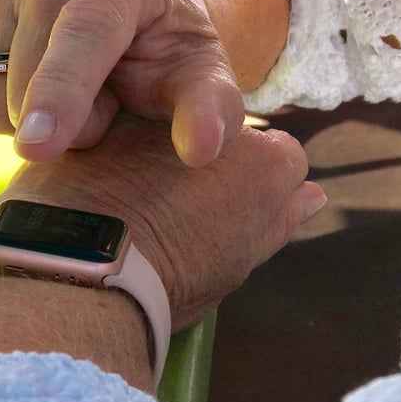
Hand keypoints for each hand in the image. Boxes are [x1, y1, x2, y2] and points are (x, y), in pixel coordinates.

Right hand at [0, 0, 244, 166]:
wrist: (124, 11)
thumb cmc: (165, 52)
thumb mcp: (202, 79)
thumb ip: (212, 111)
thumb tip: (201, 148)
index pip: (85, 33)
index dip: (61, 93)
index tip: (37, 146)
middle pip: (30, 84)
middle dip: (69, 124)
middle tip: (105, 99)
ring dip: (29, 119)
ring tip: (68, 87)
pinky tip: (27, 81)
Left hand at [0, 114, 326, 329]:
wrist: (86, 269)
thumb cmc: (169, 282)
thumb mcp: (237, 261)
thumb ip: (278, 220)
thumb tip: (314, 196)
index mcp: (266, 166)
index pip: (283, 160)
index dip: (255, 188)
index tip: (229, 217)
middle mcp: (220, 128)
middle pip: (225, 141)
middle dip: (207, 166)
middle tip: (178, 211)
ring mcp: (162, 119)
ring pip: (169, 131)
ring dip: (158, 156)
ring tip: (131, 205)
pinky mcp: (105, 119)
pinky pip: (116, 132)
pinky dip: (111, 157)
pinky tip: (91, 194)